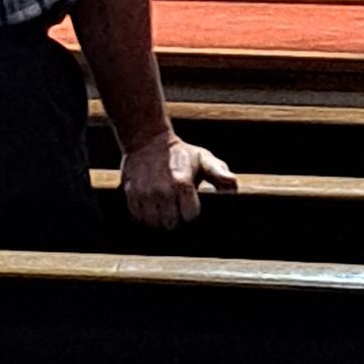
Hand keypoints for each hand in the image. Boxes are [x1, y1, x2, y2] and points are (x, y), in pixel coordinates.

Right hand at [120, 130, 237, 229]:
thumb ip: (219, 173)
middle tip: (176, 208)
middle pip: (171, 224)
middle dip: (176, 219)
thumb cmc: (180, 153)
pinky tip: (151, 207)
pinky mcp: (130, 194)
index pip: (190, 216)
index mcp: (182, 182)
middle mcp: (162, 190)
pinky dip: (144, 217)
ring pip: (153, 224)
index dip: (192, 213)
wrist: (147, 139)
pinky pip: (137, 218)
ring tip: (164, 209)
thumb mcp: (203, 158)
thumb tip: (234, 188)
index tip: (191, 205)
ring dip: (159, 220)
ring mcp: (144, 193)